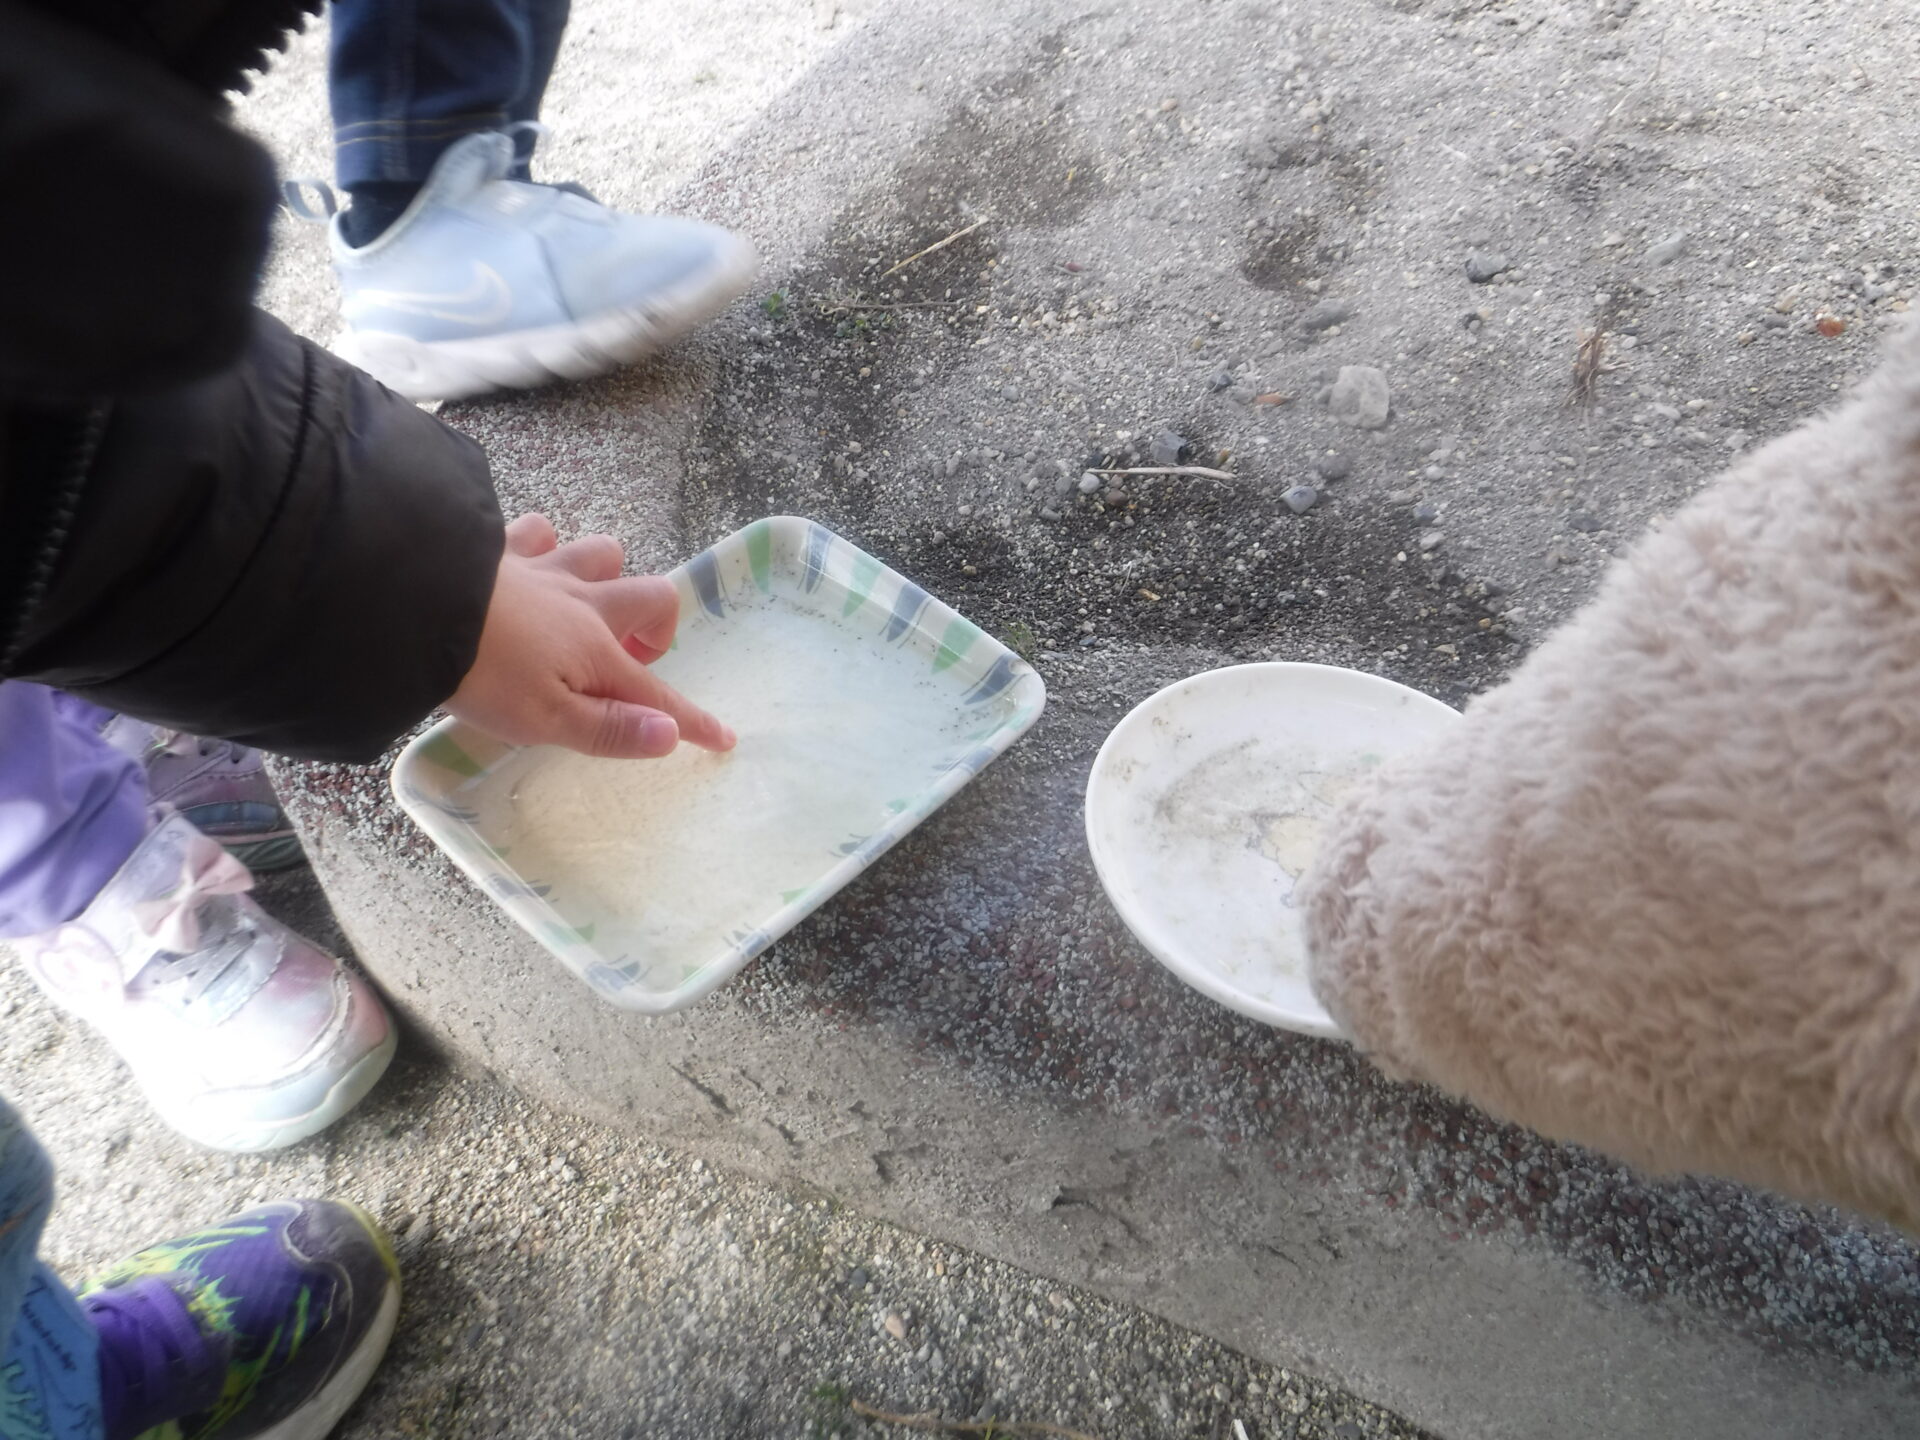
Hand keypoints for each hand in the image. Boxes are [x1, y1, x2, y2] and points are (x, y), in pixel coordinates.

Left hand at [446, 514, 735, 758]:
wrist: (411, 606)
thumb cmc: (481, 674)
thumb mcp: (546, 720)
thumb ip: (609, 728)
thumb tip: (670, 735)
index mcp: (596, 652)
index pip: (656, 694)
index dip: (692, 720)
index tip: (722, 739)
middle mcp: (582, 602)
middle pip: (651, 596)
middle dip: (656, 628)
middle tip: (626, 662)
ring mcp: (543, 568)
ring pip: (603, 553)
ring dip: (605, 579)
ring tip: (583, 610)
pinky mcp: (500, 547)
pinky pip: (539, 532)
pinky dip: (543, 548)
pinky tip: (529, 568)